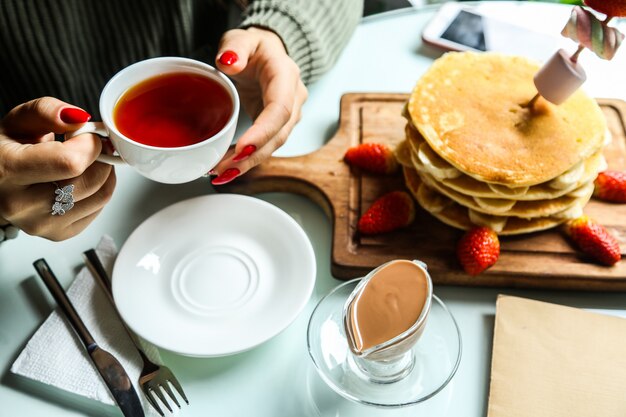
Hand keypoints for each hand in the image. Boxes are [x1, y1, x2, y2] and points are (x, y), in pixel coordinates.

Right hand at [0, 97, 115, 240]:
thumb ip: (47, 111)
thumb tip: (77, 118)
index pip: (70, 162)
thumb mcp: (19, 121)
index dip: (89, 144)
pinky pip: (99, 209)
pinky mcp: (58, 234)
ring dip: (105, 172)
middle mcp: (22, 204)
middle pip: (90, 180)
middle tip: (90, 146)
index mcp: (7, 171)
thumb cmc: (7, 151)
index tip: (86, 135)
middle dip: (100, 157)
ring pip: (101, 195)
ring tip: (88, 160)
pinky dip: (100, 190)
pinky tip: (83, 178)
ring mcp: (41, 224)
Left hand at [211, 27, 307, 184]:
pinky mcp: (276, 127)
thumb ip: (235, 47)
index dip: (263, 132)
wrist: (266, 54)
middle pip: (278, 135)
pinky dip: (246, 160)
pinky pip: (264, 147)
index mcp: (286, 76)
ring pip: (272, 146)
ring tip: (219, 173)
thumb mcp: (241, 38)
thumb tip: (229, 62)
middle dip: (251, 157)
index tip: (242, 148)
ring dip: (247, 163)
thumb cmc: (254, 47)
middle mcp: (293, 100)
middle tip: (223, 169)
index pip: (280, 109)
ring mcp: (288, 116)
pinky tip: (226, 169)